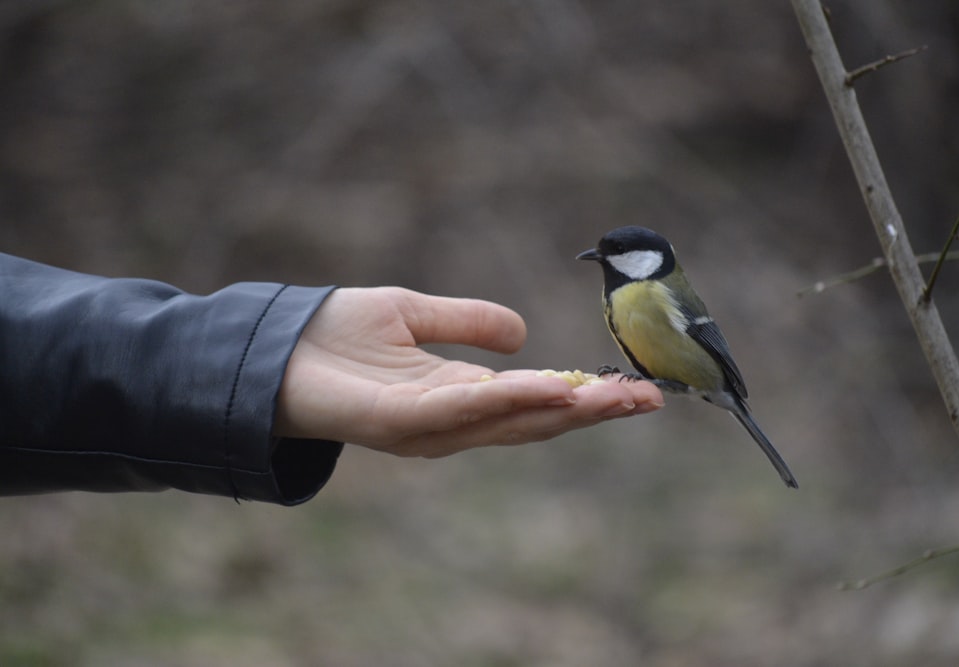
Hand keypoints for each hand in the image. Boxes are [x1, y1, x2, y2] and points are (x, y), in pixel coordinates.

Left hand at [274, 287, 662, 456]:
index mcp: (459, 395)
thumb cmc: (333, 334)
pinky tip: (553, 387)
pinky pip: (466, 412)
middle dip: (594, 410)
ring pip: (512, 421)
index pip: (534, 400)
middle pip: (536, 419)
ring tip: (619, 396)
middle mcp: (452, 420)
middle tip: (651, 398)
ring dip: (569, 409)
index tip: (635, 387)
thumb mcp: (415, 313)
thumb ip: (467, 322)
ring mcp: (428, 427)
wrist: (269, 345)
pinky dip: (513, 401)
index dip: (585, 395)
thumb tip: (522, 334)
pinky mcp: (401, 421)